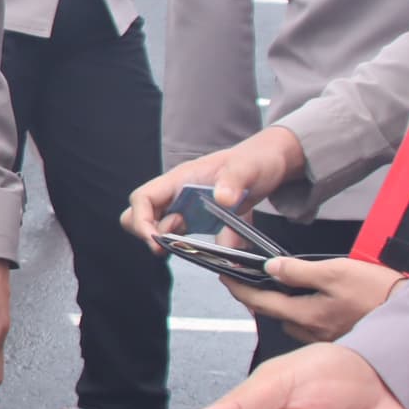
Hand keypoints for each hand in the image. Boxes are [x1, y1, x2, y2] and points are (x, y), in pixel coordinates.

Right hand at [122, 129, 305, 249]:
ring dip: (169, 242)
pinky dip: (192, 248)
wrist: (269, 163)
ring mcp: (185, 207)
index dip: (141, 221)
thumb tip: (222, 199)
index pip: (143, 198)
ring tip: (195, 247)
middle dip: (148, 234)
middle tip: (171, 246)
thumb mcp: (248, 167)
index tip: (156, 240)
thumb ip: (234, 180)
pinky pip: (183, 238)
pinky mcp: (197, 220)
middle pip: (139, 214)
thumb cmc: (255, 159)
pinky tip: (218, 249)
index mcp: (180, 178)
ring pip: (158, 228)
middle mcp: (176, 193)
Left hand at [224, 254, 406, 344]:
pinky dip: (300, 308)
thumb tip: (271, 267)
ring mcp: (322, 336)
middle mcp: (310, 330)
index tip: (225, 276)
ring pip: (290, 318)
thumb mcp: (336, 271)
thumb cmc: (377, 292)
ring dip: (280, 302)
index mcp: (306, 314)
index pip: (259, 302)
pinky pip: (308, 322)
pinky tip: (307, 296)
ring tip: (275, 283)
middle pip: (272, 312)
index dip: (238, 288)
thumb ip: (299, 271)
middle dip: (256, 295)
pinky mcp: (335, 335)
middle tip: (244, 277)